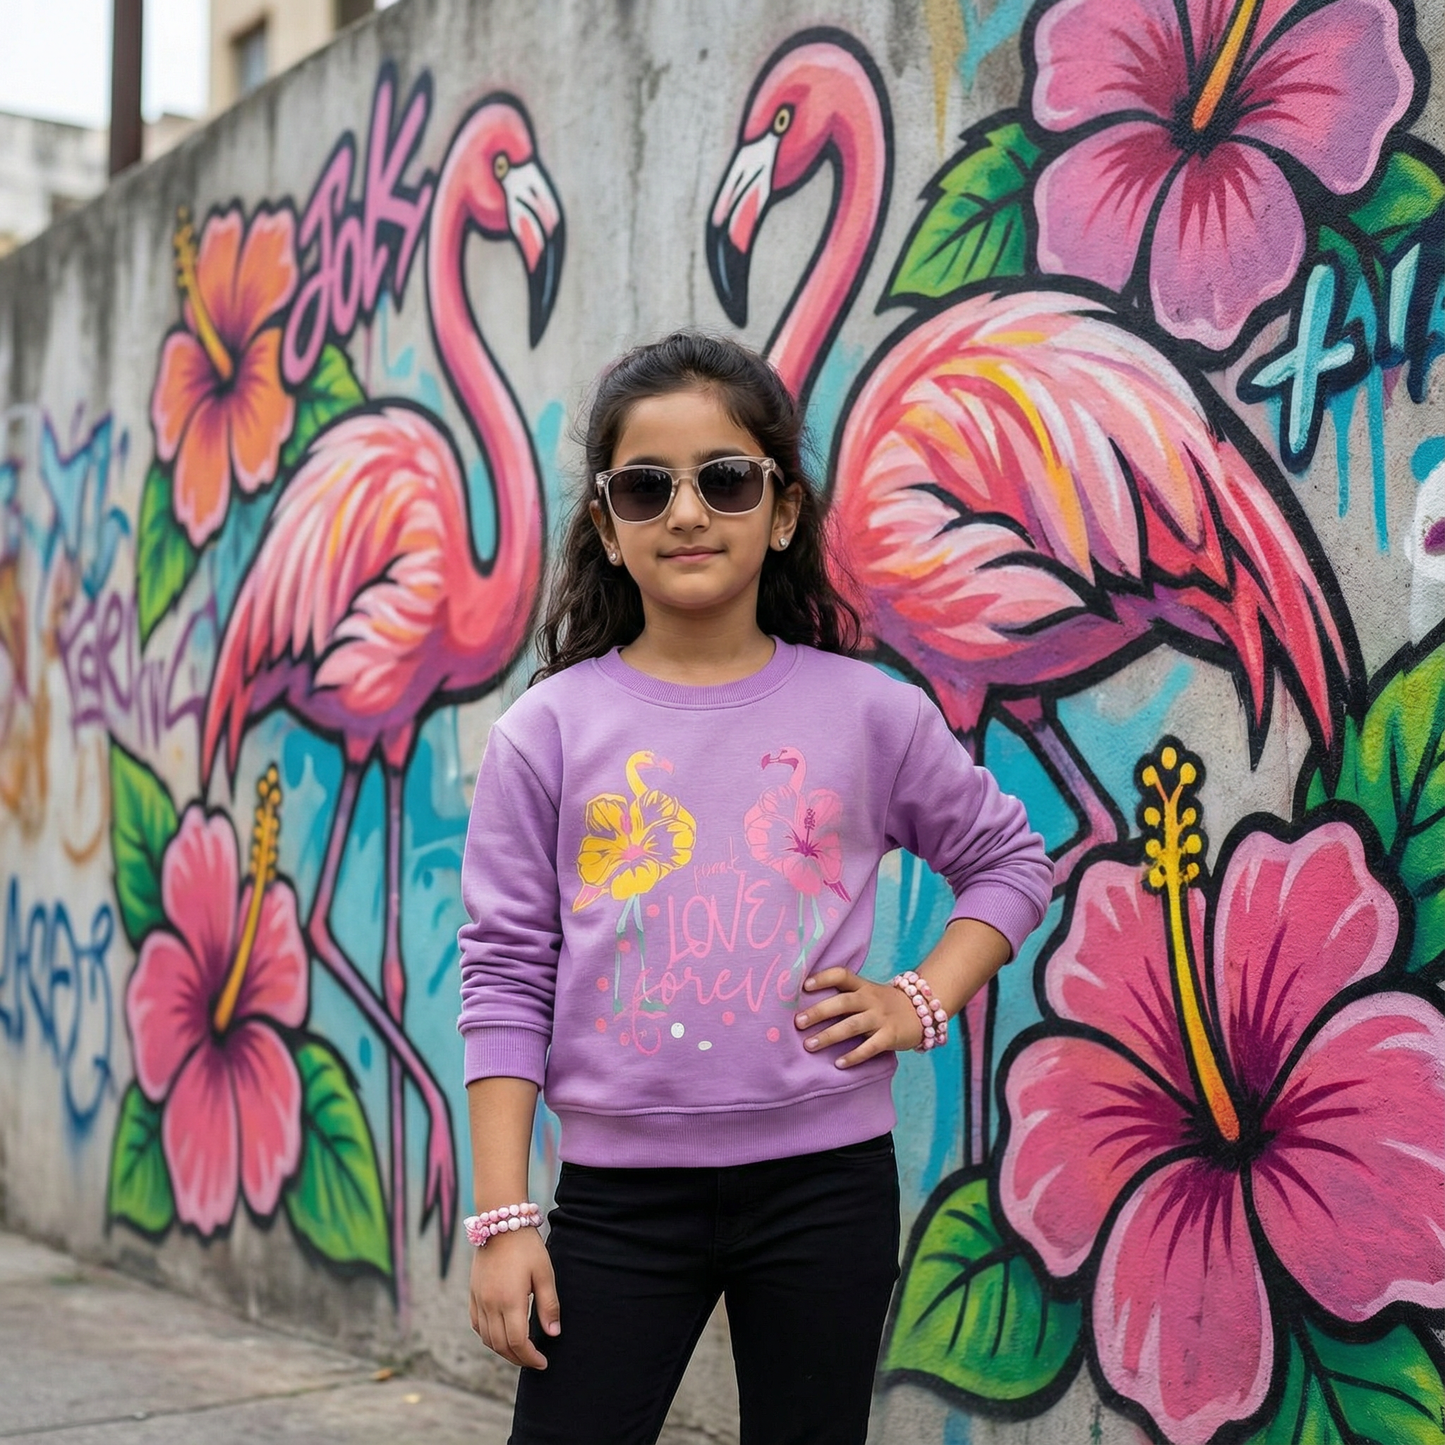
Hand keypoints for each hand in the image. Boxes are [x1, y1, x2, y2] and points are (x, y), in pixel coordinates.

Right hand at [468, 1227, 559, 1369]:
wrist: (500, 1222)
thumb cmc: (527, 1247)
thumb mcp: (545, 1273)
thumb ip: (549, 1305)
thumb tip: (553, 1334)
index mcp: (510, 1301)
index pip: (518, 1342)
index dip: (531, 1358)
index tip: (543, 1362)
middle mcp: (490, 1304)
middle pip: (501, 1346)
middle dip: (519, 1358)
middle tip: (534, 1361)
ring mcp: (478, 1300)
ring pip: (487, 1339)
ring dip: (503, 1351)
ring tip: (520, 1351)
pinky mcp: (472, 1294)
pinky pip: (477, 1325)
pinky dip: (488, 1337)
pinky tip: (500, 1336)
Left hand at [795, 967, 924, 1067]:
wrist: (923, 1011)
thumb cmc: (883, 1005)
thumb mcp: (867, 993)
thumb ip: (844, 996)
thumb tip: (806, 1006)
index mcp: (862, 986)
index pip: (842, 975)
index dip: (823, 978)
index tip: (804, 985)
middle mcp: (870, 999)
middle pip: (843, 1002)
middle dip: (819, 1012)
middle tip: (798, 1022)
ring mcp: (881, 1017)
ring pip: (853, 1025)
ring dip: (830, 1035)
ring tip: (809, 1045)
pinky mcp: (890, 1036)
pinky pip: (871, 1047)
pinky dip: (855, 1056)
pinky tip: (839, 1063)